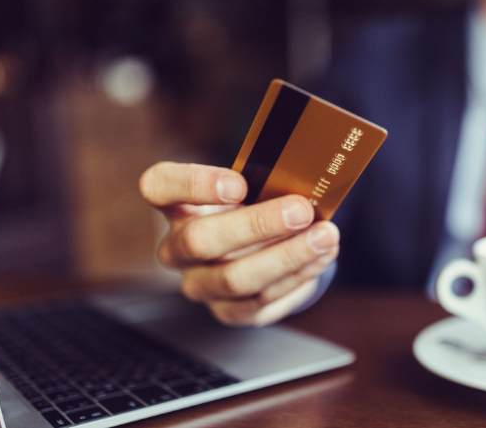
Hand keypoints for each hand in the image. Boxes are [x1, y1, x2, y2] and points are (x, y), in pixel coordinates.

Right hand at [139, 162, 339, 325]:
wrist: (266, 245)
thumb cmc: (258, 204)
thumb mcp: (256, 182)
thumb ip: (270, 176)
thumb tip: (309, 173)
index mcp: (176, 203)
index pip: (160, 186)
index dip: (193, 184)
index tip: (239, 184)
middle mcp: (177, 248)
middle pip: (199, 241)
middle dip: (256, 226)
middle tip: (301, 211)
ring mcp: (199, 284)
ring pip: (233, 279)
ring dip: (287, 256)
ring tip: (325, 236)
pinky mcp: (228, 311)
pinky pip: (260, 301)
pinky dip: (297, 277)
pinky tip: (322, 257)